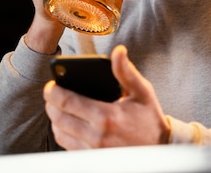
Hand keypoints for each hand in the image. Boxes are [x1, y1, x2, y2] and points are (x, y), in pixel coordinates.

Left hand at [44, 45, 171, 148]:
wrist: (160, 148)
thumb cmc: (150, 118)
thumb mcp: (142, 92)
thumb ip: (126, 71)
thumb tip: (118, 51)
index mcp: (107, 117)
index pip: (68, 102)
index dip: (53, 92)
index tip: (51, 85)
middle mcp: (97, 136)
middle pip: (58, 119)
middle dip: (51, 104)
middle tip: (52, 94)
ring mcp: (93, 151)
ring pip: (59, 134)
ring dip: (55, 119)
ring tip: (59, 107)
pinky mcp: (92, 159)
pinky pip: (67, 146)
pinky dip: (63, 133)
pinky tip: (68, 123)